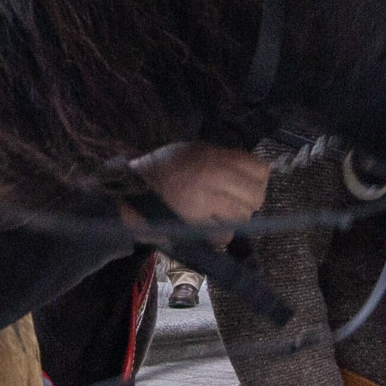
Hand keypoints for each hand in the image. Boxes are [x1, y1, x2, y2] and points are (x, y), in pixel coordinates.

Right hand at [123, 143, 269, 247]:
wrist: (127, 191)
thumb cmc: (157, 170)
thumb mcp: (188, 151)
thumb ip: (218, 159)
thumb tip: (246, 172)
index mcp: (211, 155)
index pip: (259, 169)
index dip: (257, 180)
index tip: (246, 185)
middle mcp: (213, 175)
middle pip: (256, 196)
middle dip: (248, 203)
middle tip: (232, 204)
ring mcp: (206, 200)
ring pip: (243, 216)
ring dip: (233, 220)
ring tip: (215, 215)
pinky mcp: (198, 223)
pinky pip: (224, 233)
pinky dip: (218, 235)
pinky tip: (205, 227)